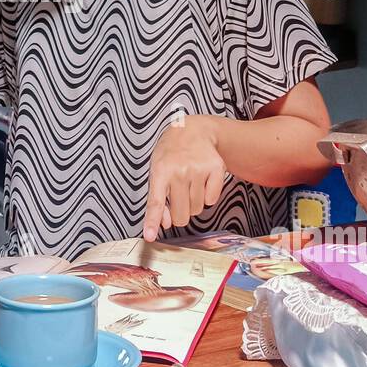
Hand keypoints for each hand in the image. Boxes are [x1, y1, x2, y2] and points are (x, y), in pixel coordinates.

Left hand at [144, 116, 227, 241]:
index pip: (155, 202)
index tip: (149, 236)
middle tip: (179, 197)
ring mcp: (199, 170)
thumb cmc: (171, 154)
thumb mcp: (157, 171)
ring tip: (190, 184)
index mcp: (160, 171)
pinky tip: (202, 180)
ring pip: (197, 209)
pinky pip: (212, 200)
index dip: (152, 221)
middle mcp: (180, 171)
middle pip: (181, 215)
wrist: (193, 130)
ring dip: (193, 203)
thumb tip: (163, 224)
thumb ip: (157, 199)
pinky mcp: (216, 168)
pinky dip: (208, 196)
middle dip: (180, 213)